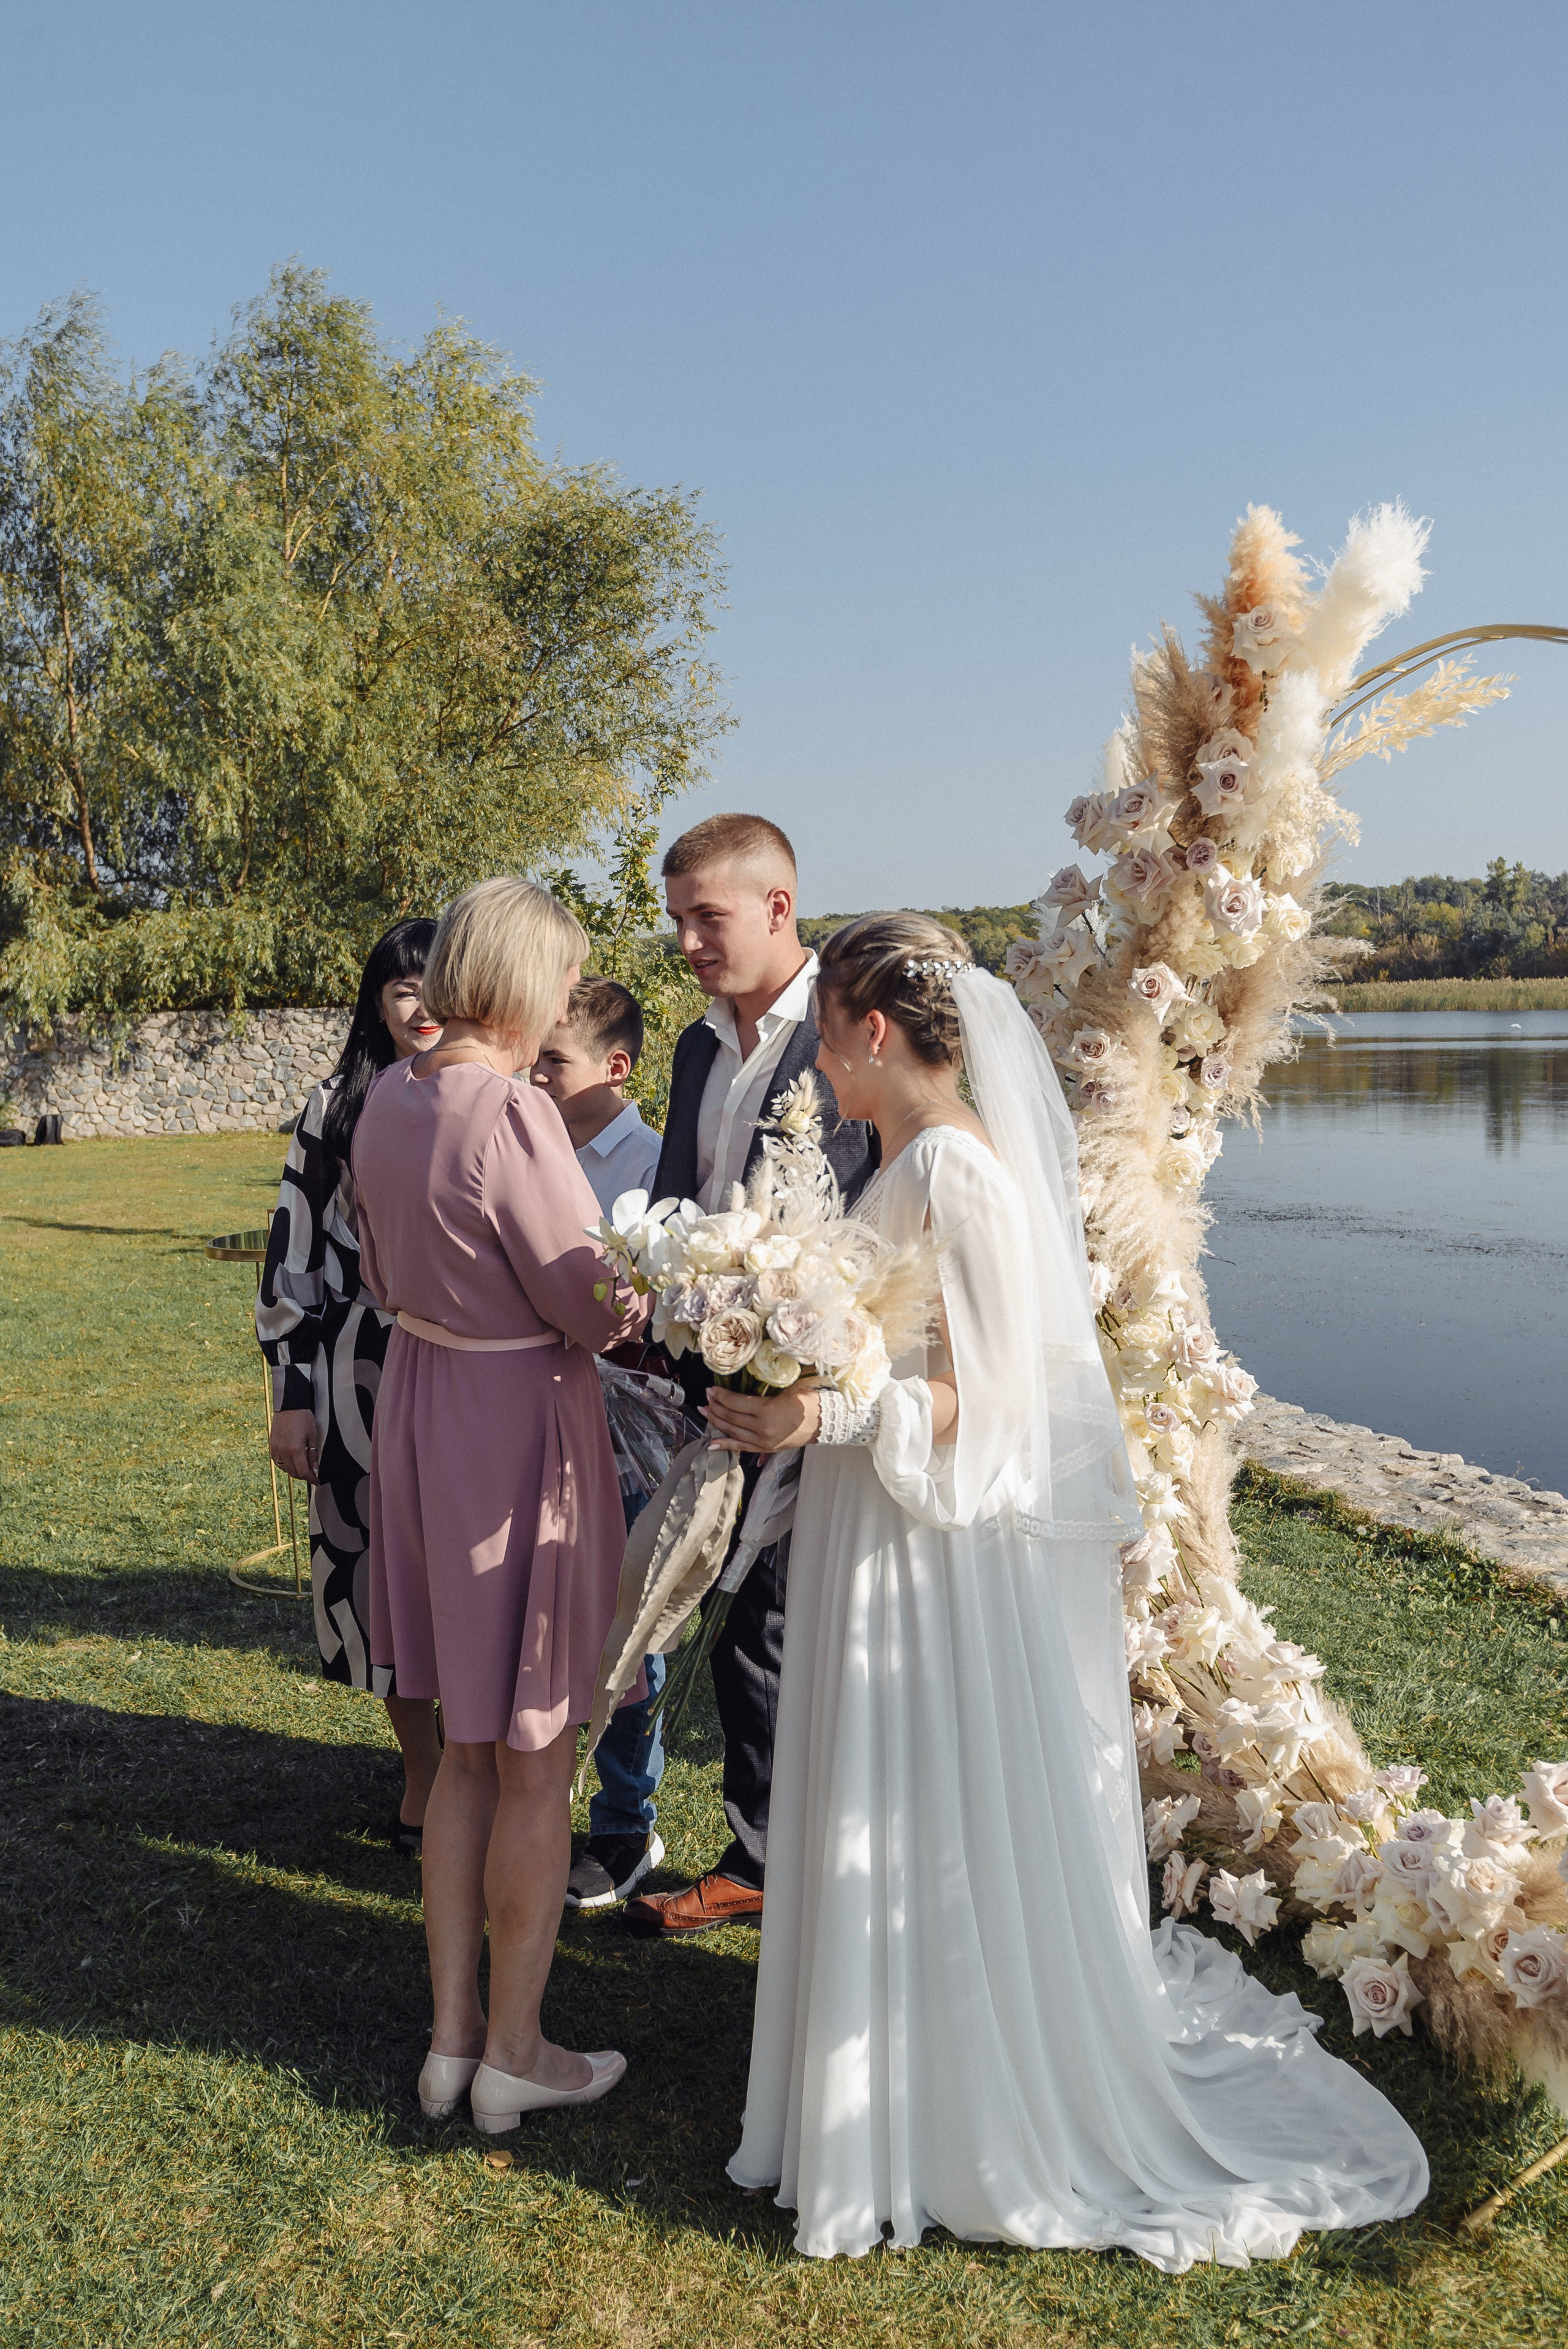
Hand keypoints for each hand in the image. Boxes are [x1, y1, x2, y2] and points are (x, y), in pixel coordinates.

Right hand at [270, 1408, 319, 1483]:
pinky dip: (285, 1464)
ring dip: (294, 1471)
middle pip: (293, 1472)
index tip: (316, 1481)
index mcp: (295, 1449)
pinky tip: (291, 1461)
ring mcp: (276, 1448)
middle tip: (311, 1474)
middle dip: (303, 1476)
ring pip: (284, 1468)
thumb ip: (313, 1453)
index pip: (303, 1471)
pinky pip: (277, 1461)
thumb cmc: (302, 1416)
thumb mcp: (312, 1435)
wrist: (289, 1405)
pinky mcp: (272, 1445)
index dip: (311, 1479)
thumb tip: (314, 1468)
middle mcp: (283, 1451)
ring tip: (302, 1467)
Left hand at [703, 1382, 821, 1454]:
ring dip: (716, 1421)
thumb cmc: (807, 1401)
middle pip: (731, 1417)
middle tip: (706, 1397)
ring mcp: (762, 1441)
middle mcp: (762, 1428)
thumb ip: (763, 1391)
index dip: (720, 1395)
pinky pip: (740, 1447)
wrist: (824, 1422)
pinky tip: (712, 1443)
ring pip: (732, 1431)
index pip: (735, 1403)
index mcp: (767, 1411)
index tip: (712, 1389)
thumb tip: (744, 1386)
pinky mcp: (765, 1448)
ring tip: (705, 1412)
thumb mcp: (785, 1389)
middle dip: (715, 1406)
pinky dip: (725, 1444)